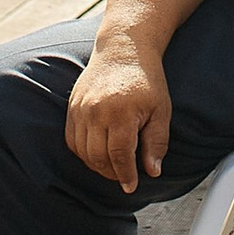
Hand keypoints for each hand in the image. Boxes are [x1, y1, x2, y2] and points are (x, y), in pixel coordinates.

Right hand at [67, 37, 169, 192]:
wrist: (123, 48)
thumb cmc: (146, 79)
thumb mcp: (161, 110)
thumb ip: (156, 142)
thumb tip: (152, 171)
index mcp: (121, 113)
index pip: (119, 156)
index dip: (126, 175)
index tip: (131, 186)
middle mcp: (96, 111)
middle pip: (98, 157)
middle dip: (112, 173)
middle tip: (125, 175)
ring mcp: (80, 109)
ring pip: (83, 152)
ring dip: (97, 165)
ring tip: (113, 165)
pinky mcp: (72, 107)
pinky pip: (72, 140)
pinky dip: (83, 152)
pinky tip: (98, 152)